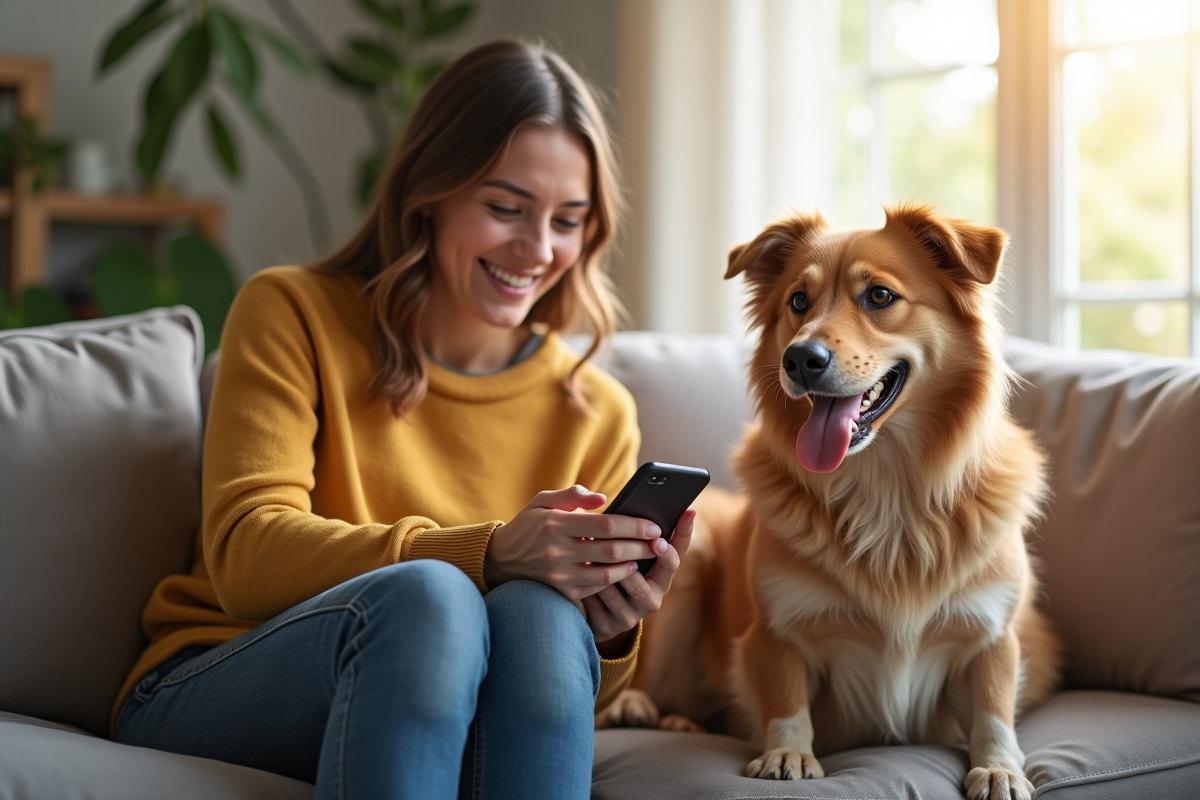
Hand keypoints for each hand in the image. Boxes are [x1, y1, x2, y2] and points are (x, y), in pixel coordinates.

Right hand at [484, 485, 662, 601]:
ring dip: (632, 565)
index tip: (653, 525)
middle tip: (659, 542)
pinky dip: (614, 579)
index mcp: (555, 524)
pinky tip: (626, 569)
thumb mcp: (543, 501)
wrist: (499, 561)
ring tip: (645, 555)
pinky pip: (596, 589)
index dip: (633, 525)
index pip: (604, 525)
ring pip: (607, 574)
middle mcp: (557, 551)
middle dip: (641, 546)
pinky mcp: (562, 593)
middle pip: (611, 551)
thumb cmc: (528, 525)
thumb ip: (573, 495)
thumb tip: (603, 498)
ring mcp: (559, 576)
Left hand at [583, 509, 694, 646]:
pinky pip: (597, 603)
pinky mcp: (610, 626)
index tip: (662, 535)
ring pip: (615, 591)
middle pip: (643, 583)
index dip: (675, 544)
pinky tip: (577, 573)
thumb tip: (666, 509)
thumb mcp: (632, 553)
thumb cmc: (616, 567)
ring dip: (599, 572)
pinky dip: (586, 586)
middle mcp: (652, 598)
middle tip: (612, 543)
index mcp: (662, 576)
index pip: (674, 560)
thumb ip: (643, 534)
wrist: (596, 610)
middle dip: (622, 565)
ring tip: (587, 553)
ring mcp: (631, 615)